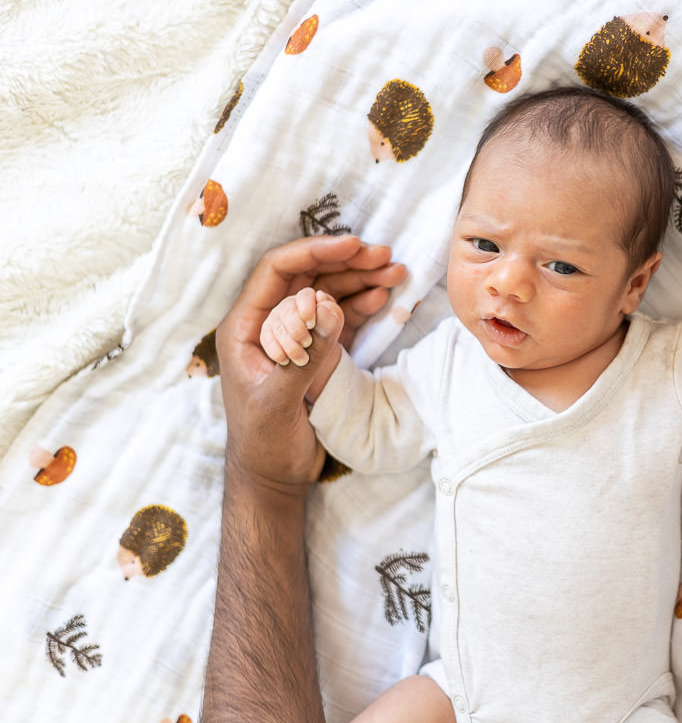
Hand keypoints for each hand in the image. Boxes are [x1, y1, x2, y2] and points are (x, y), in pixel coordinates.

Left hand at [216, 236, 405, 495]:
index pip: (278, 272)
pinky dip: (362, 304)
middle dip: (346, 262)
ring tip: (395, 270)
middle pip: (308, 276)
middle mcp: (269, 324)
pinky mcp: (316, 352)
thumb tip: (328, 308)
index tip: (352, 245)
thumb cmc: (264, 442)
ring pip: (328, 294)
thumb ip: (304, 356)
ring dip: (360, 279)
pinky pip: (340, 318)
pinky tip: (383, 297)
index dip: (315, 253)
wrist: (273, 476)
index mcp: (246, 327)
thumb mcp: (279, 401)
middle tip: (384, 254)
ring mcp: (295, 337)